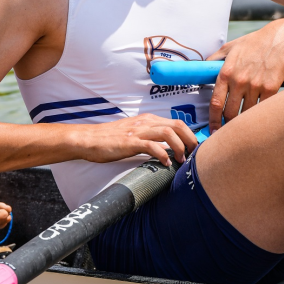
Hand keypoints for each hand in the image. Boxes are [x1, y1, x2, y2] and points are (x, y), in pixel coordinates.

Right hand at [76, 114, 196, 166]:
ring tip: (181, 160)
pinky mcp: (130, 142)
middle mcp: (145, 122)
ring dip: (179, 147)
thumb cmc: (110, 140)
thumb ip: (150, 138)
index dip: (190, 136)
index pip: (177, 123)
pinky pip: (152, 146)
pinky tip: (165, 163)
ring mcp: (138, 131)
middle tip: (193, 155)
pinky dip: (162, 154)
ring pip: (168, 132)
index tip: (194, 150)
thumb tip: (168, 150)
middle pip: (178, 125)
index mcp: (148, 120)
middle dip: (190, 140)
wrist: (88, 139)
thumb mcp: (134, 135)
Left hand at [207, 22, 283, 130]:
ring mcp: (255, 85)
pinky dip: (259, 114)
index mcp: (226, 72)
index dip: (213, 120)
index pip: (215, 103)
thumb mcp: (230, 47)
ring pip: (246, 114)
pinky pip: (262, 108)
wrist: (281, 39)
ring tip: (244, 126)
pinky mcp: (271, 88)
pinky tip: (258, 117)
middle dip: (228, 124)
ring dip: (244, 122)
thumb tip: (201, 69)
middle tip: (228, 130)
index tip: (213, 129)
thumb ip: (214, 59)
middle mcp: (239, 81)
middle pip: (230, 113)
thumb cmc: (254, 43)